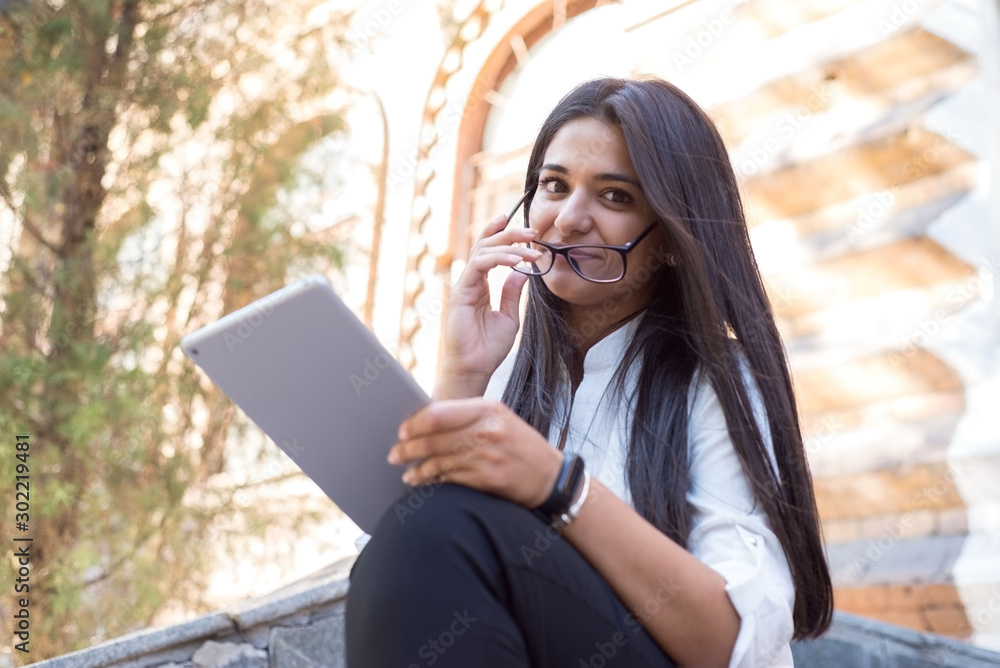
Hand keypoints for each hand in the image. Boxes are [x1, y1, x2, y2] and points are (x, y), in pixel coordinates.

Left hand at [386, 397, 563, 508]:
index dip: (414, 424)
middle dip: (408, 449)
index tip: (401, 432)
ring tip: (407, 473)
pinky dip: (433, 482)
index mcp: (487, 408)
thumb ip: (466, 416)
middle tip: (394, 454)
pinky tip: (425, 483)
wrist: (551, 477)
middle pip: (434, 439)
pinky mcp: (489, 479)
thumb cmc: (520, 445)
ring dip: (417, 469)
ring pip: (439, 462)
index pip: (438, 414)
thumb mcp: (499, 418)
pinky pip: (451, 480)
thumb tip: (424, 420)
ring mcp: (488, 455)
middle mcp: (487, 430)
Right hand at [435, 209, 540, 396]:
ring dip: (508, 245)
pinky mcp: (461, 292)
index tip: (523, 228)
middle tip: (533, 232)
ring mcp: (464, 286)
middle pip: (485, 246)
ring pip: (483, 251)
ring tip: (530, 247)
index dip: (501, 235)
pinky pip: (479, 265)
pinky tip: (516, 261)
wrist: (474, 369)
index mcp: (479, 286)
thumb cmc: (488, 349)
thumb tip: (522, 272)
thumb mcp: (509, 317)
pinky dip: (498, 259)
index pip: (488, 252)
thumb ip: (512, 293)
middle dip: (509, 234)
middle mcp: (470, 282)